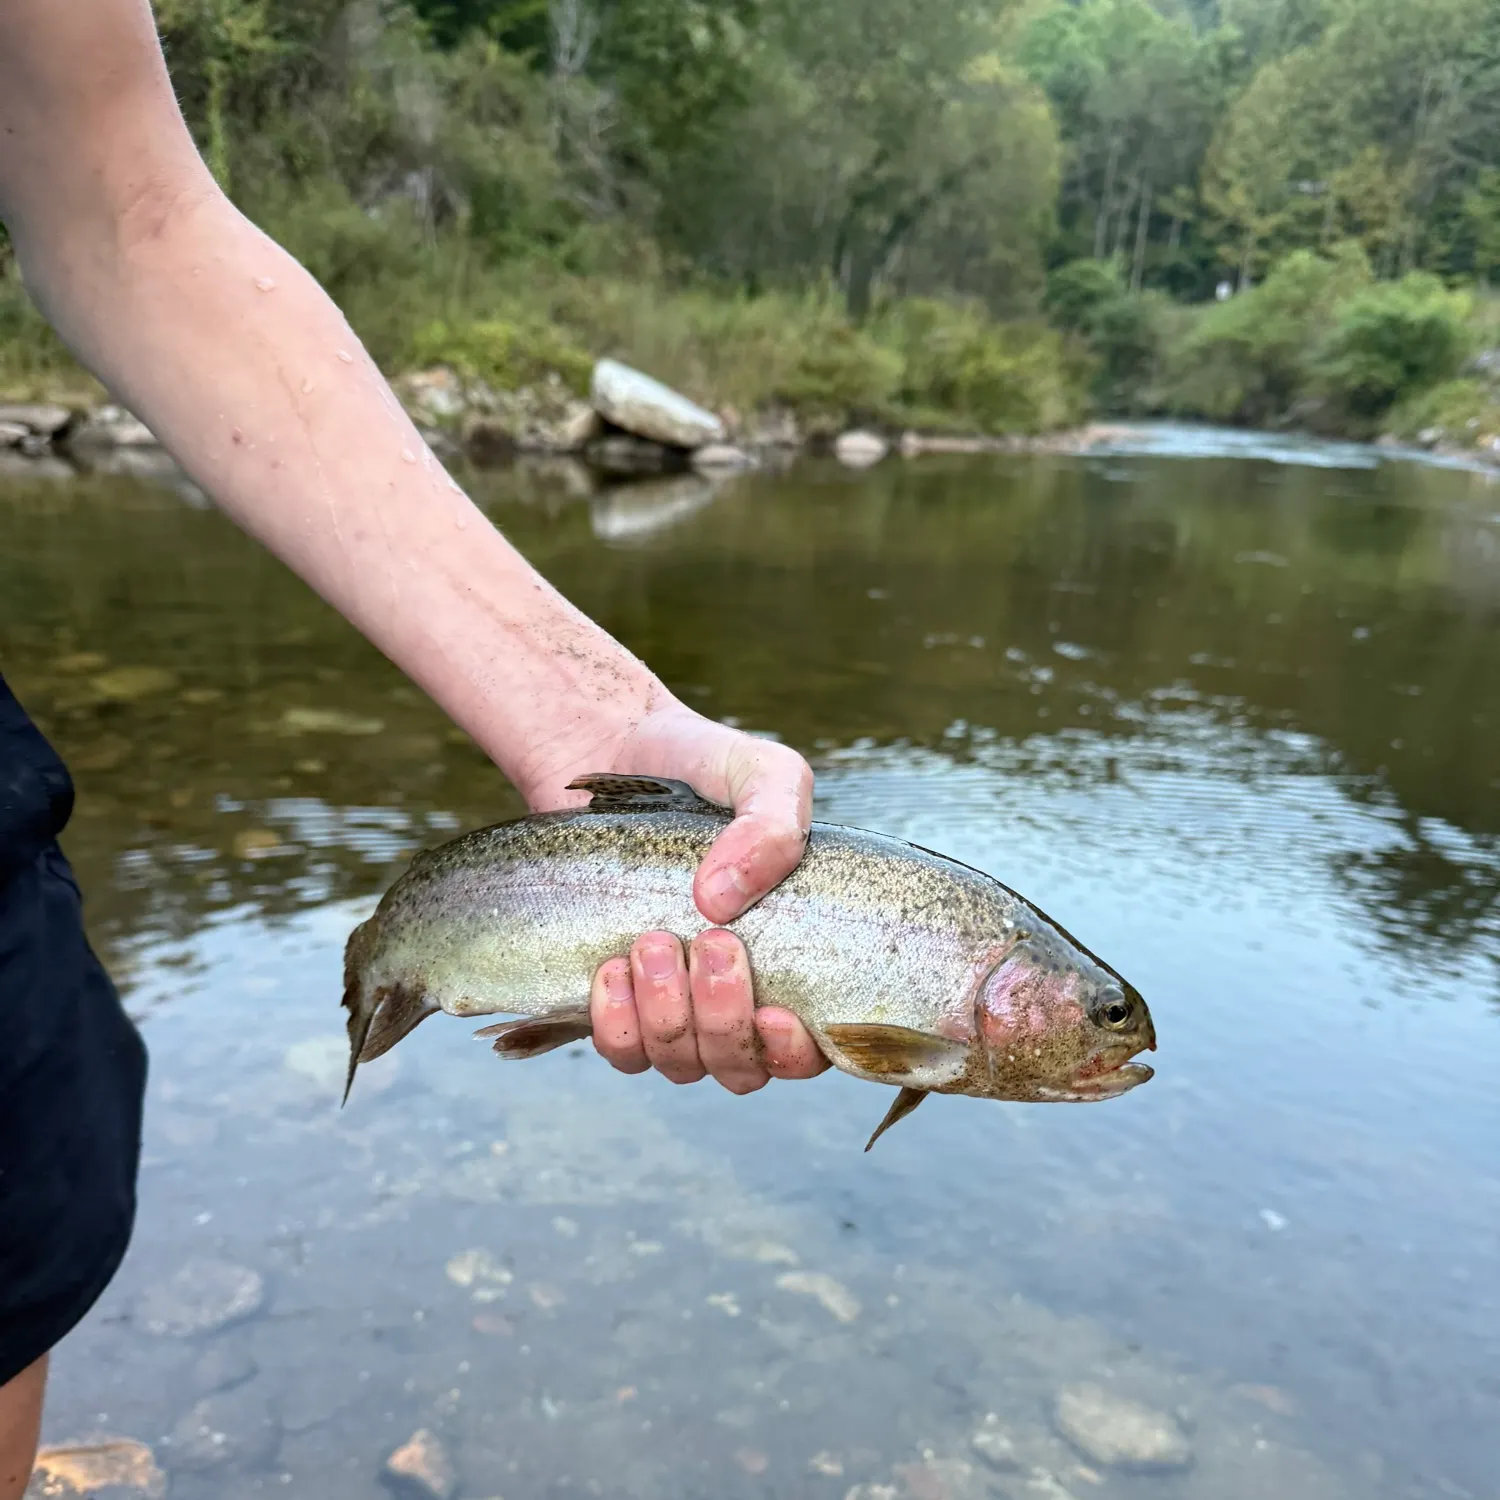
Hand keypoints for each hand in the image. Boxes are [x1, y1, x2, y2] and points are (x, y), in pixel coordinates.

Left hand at [519, 698, 828, 1091]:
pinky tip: (611, 968)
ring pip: (681, 1063)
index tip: (774, 1013)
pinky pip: (620, 1051)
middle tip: (709, 941)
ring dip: (668, 1016)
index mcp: (797, 958)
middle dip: (724, 1018)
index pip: (816, 1048)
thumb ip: (773, 823)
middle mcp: (739, 996)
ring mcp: (676, 1005)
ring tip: (651, 941)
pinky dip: (615, 1022)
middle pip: (743, 1068)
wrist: (612, 751)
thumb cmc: (704, 767)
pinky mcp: (616, 1001)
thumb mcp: (762, 773)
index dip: (796, 1052)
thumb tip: (721, 902)